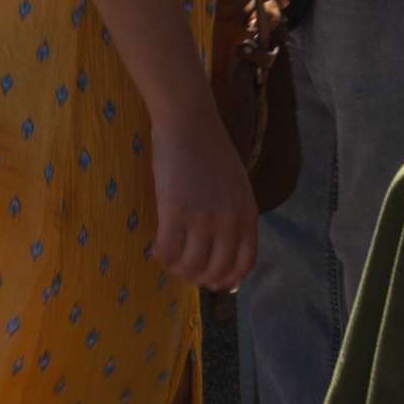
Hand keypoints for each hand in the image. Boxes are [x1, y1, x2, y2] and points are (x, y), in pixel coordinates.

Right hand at [148, 96, 259, 291]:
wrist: (189, 123)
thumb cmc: (209, 149)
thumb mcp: (236, 186)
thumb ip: (235, 214)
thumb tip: (223, 242)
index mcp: (247, 216)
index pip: (244, 264)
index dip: (227, 279)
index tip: (212, 280)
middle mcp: (229, 222)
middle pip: (217, 269)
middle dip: (200, 278)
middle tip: (185, 272)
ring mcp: (203, 218)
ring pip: (192, 264)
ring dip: (179, 270)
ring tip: (168, 262)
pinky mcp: (175, 211)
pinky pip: (168, 249)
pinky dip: (161, 256)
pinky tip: (156, 249)